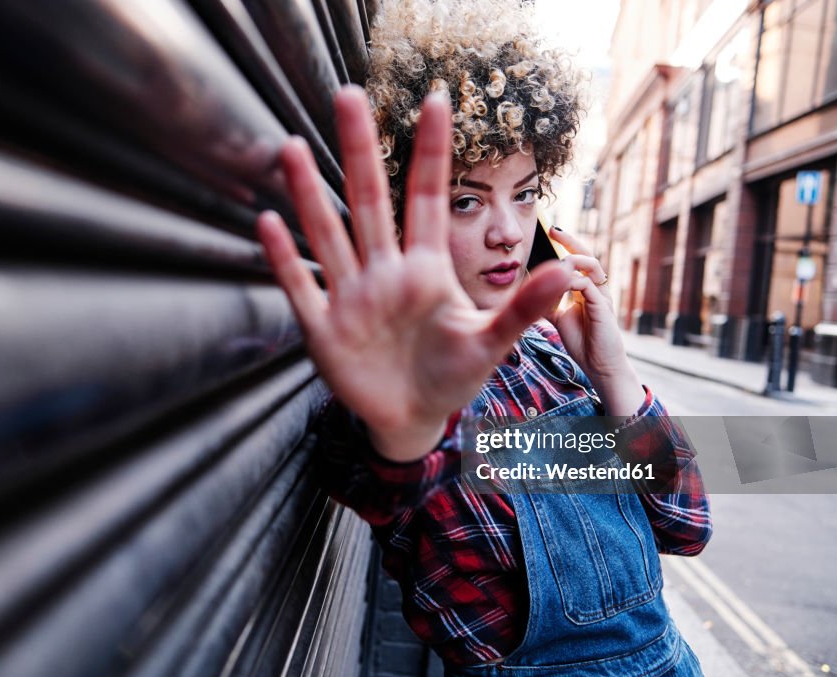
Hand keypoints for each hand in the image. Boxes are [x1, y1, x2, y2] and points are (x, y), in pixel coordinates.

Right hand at [257, 86, 569, 461]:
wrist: (412, 419)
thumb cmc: (451, 374)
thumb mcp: (491, 342)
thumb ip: (522, 308)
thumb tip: (568, 270)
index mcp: (425, 269)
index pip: (428, 199)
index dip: (432, 151)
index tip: (437, 100)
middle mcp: (384, 272)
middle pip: (369, 202)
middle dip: (360, 152)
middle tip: (348, 96)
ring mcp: (351, 297)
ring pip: (329, 237)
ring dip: (311, 196)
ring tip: (292, 149)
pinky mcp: (325, 329)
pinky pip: (301, 288)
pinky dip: (286, 260)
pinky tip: (269, 223)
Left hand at [545, 228, 644, 414]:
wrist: (599, 366)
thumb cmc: (582, 341)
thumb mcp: (558, 318)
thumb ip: (547, 302)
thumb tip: (527, 288)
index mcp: (586, 288)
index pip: (577, 259)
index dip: (565, 244)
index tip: (550, 231)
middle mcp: (596, 289)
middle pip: (587, 255)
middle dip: (571, 241)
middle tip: (554, 229)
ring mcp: (602, 297)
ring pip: (593, 267)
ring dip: (573, 260)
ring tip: (557, 260)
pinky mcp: (603, 309)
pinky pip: (590, 287)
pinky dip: (574, 282)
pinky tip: (559, 284)